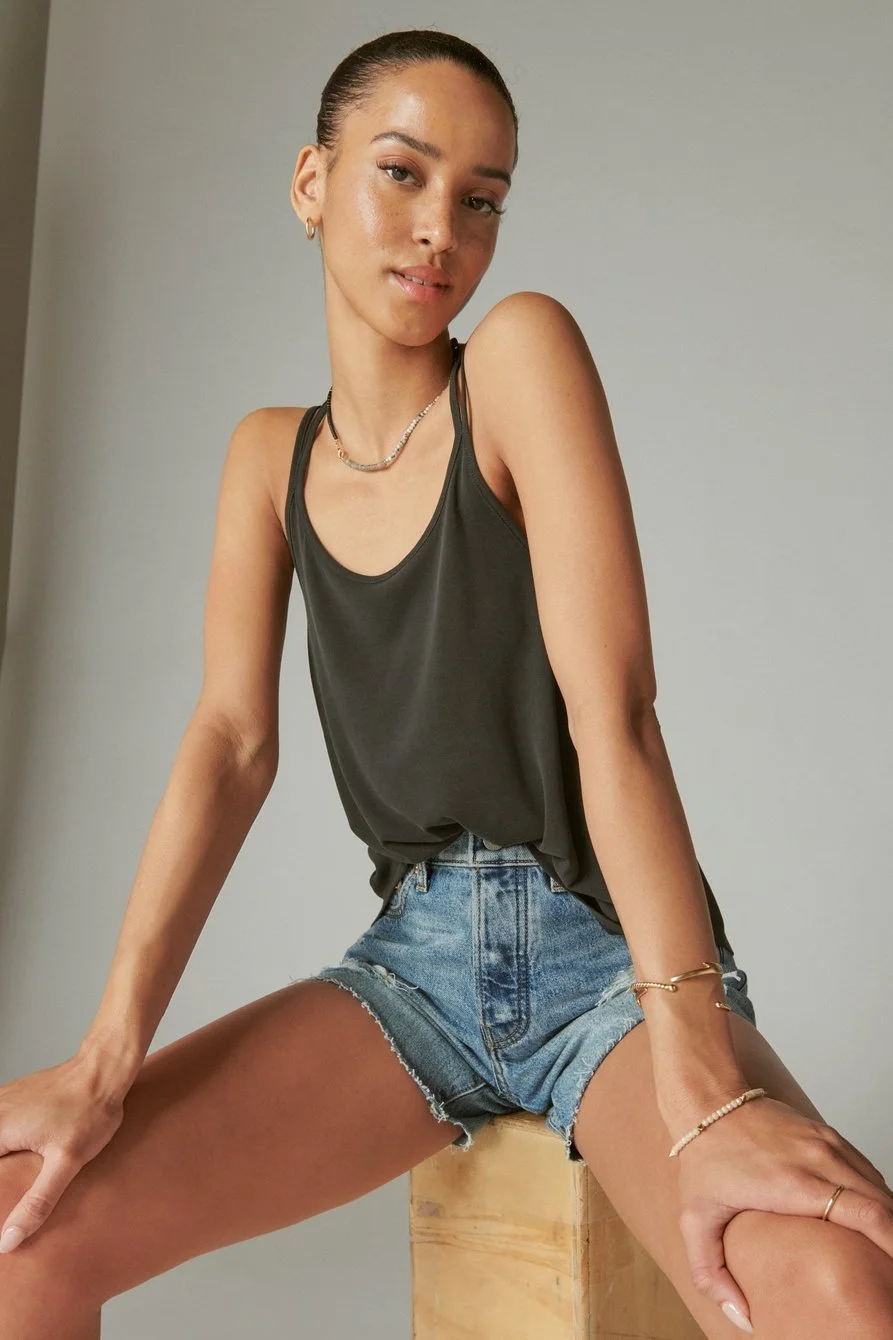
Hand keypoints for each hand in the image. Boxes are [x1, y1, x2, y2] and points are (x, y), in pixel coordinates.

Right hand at [0, 1055, 125, 1253]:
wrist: (105, 1068)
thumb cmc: (89, 1110)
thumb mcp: (66, 1162)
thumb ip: (37, 1203)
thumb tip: (8, 1240)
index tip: (6, 1207)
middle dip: (2, 1180)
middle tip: (16, 1201)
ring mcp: (3, 1103)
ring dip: (4, 1166)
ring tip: (16, 1186)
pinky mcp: (15, 1099)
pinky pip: (1, 1127)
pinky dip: (7, 1147)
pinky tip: (21, 1158)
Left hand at [673, 1092, 892, 1331]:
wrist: (709, 1100)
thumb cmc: (705, 1159)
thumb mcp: (695, 1221)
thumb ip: (712, 1274)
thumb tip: (745, 1319)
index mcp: (794, 1184)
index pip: (867, 1214)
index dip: (892, 1246)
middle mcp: (818, 1159)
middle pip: (883, 1204)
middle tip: (889, 1274)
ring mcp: (826, 1143)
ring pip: (879, 1186)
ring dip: (887, 1219)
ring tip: (883, 1254)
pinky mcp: (828, 1134)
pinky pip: (866, 1169)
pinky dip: (877, 1197)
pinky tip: (872, 1222)